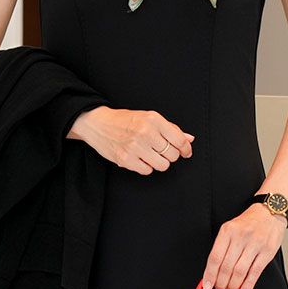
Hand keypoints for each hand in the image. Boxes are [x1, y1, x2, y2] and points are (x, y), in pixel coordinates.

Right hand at [70, 106, 194, 173]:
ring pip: (163, 165)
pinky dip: (146, 166)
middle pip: (173, 155)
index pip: (179, 140)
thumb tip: (189, 139)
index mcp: (154, 120)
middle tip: (162, 150)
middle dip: (170, 154)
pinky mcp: (126, 159)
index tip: (186, 152)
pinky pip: (147, 170)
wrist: (98, 124)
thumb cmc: (125, 120)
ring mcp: (135, 147)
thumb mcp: (149, 118)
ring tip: (151, 155)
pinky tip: (141, 158)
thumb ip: (171, 129)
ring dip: (160, 162)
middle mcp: (145, 133)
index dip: (186, 149)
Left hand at [200, 203, 286, 288]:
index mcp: (228, 231)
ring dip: (233, 285)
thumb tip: (213, 271)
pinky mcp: (267, 251)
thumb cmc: (248, 222)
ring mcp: (255, 244)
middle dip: (221, 282)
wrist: (270, 212)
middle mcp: (241, 236)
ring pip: (240, 271)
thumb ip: (222, 247)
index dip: (210, 274)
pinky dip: (248, 285)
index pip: (215, 257)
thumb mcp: (231, 228)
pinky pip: (255, 272)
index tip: (207, 285)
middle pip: (227, 266)